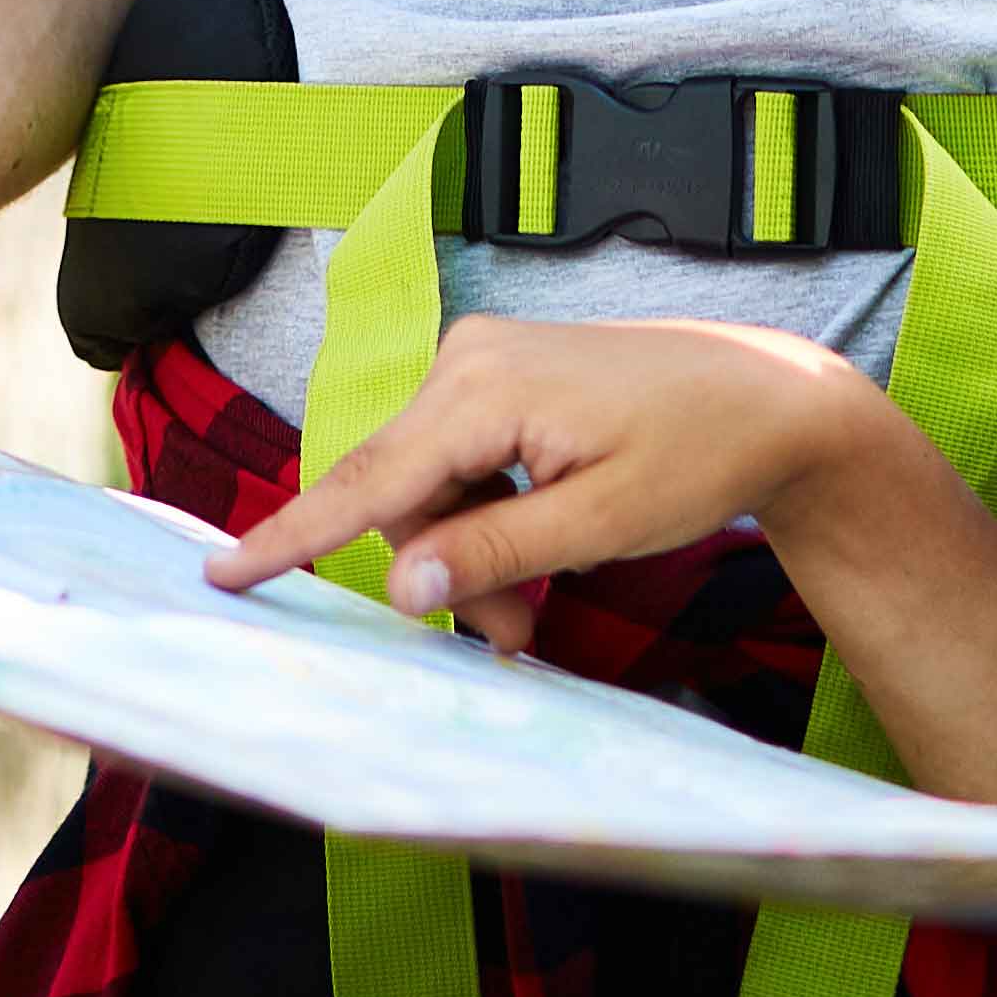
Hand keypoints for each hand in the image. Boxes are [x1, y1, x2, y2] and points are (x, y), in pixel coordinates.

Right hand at [207, 316, 897, 652]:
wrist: (771, 398)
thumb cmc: (700, 453)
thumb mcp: (601, 523)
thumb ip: (495, 554)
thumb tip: (401, 587)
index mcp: (485, 386)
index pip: (369, 480)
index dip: (294, 535)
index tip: (225, 574)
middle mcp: (466, 358)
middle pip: (399, 494)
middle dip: (442, 573)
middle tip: (512, 638)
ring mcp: (481, 360)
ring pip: (428, 488)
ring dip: (468, 556)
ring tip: (535, 609)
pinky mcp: (499, 375)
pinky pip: (458, 464)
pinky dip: (484, 520)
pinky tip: (535, 553)